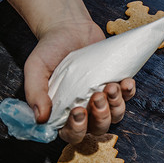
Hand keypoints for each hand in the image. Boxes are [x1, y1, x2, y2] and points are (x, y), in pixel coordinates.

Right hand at [24, 19, 135, 143]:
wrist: (69, 28)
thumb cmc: (50, 50)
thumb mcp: (35, 68)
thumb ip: (35, 93)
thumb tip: (40, 119)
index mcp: (64, 113)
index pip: (72, 134)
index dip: (78, 129)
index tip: (78, 111)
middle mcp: (86, 110)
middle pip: (98, 128)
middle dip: (101, 116)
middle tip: (96, 96)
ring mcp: (103, 98)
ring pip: (116, 116)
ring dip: (116, 106)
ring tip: (111, 87)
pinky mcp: (116, 84)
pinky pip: (128, 96)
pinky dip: (129, 92)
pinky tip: (125, 82)